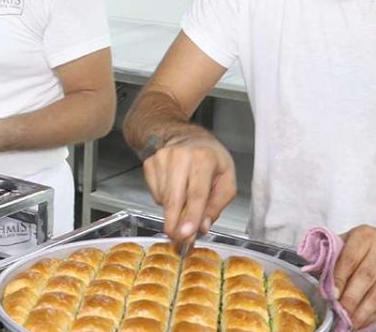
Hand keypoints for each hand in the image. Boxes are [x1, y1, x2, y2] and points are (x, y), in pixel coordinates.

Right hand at [142, 132, 236, 246]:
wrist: (184, 135)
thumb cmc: (209, 158)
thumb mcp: (226, 178)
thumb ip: (218, 204)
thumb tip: (202, 226)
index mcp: (204, 158)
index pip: (197, 193)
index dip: (191, 215)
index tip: (186, 233)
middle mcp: (180, 156)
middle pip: (175, 198)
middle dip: (175, 223)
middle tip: (178, 240)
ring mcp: (161, 159)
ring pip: (164, 199)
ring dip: (173, 211)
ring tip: (185, 204)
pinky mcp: (150, 164)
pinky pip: (155, 193)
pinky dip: (164, 200)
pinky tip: (175, 190)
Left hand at [334, 225, 375, 327]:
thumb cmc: (371, 246)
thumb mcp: (350, 240)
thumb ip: (332, 253)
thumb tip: (311, 268)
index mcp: (365, 236)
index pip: (350, 259)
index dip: (339, 279)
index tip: (331, 295)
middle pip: (365, 278)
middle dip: (350, 300)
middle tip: (339, 312)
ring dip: (362, 312)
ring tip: (350, 322)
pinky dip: (374, 315)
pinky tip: (363, 320)